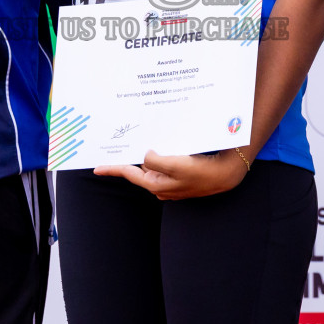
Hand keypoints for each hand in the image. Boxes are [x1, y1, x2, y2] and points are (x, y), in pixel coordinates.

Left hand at [94, 150, 248, 199]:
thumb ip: (155, 161)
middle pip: (140, 169)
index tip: (97, 168)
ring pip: (152, 164)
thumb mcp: (175, 165)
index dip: (113, 169)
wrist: (226, 174)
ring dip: (146, 152)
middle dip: (130, 157)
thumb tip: (145, 155)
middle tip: (118, 144)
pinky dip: (160, 152)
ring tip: (137, 138)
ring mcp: (172, 181)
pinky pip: (164, 161)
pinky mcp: (181, 173)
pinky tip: (160, 141)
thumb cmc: (202, 172)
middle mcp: (162, 185)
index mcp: (157, 185)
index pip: (130, 175)